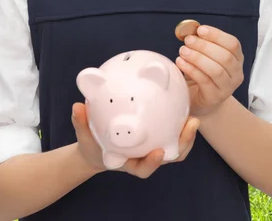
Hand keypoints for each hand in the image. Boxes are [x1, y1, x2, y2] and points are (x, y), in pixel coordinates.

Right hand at [71, 102, 198, 178]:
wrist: (98, 149)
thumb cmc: (92, 144)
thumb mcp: (83, 135)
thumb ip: (81, 122)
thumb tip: (77, 107)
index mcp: (128, 162)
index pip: (142, 168)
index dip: (152, 163)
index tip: (159, 152)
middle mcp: (144, 158)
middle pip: (168, 158)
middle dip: (182, 145)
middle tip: (191, 125)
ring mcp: (153, 149)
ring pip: (175, 148)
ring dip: (187, 135)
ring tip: (193, 117)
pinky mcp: (157, 138)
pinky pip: (171, 133)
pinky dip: (178, 123)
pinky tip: (182, 103)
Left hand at [175, 25, 243, 117]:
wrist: (203, 102)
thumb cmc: (203, 74)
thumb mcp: (205, 57)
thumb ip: (201, 43)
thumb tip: (188, 29)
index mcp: (237, 59)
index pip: (233, 44)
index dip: (217, 35)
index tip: (200, 30)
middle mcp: (236, 74)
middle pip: (225, 57)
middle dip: (204, 46)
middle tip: (188, 40)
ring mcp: (227, 88)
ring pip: (216, 70)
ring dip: (197, 57)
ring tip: (182, 51)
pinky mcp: (215, 97)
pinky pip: (204, 81)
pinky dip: (191, 69)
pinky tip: (180, 62)